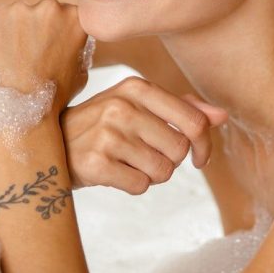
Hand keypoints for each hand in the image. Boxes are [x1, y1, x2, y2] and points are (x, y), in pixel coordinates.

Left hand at [0, 0, 89, 117]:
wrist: (21, 114)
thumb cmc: (51, 99)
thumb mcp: (81, 72)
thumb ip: (77, 47)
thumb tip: (71, 40)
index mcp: (75, 17)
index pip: (67, 15)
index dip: (58, 33)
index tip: (51, 47)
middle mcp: (50, 6)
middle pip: (43, 11)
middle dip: (37, 29)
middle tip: (30, 56)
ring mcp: (21, 9)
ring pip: (19, 15)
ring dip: (16, 31)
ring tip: (13, 60)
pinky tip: (0, 57)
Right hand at [61, 76, 228, 192]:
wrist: (51, 144)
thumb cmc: (102, 125)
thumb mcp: (136, 105)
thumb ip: (180, 108)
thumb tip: (222, 115)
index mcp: (136, 87)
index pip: (193, 120)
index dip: (204, 145)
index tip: (199, 158)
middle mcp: (121, 106)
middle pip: (179, 150)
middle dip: (169, 161)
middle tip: (146, 156)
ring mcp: (106, 134)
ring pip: (162, 170)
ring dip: (150, 174)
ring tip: (128, 162)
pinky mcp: (95, 164)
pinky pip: (140, 185)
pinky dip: (133, 185)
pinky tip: (115, 172)